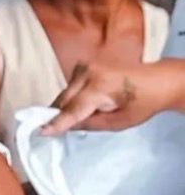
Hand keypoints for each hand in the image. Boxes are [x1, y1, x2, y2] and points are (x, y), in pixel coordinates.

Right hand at [40, 58, 184, 134]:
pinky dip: (73, 96)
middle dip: (60, 113)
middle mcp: (88, 71)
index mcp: (100, 86)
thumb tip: (67, 126)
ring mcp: (84, 64)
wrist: (154, 81)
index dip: (57, 121)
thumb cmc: (141, 104)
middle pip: (65, 98)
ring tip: (85, 114)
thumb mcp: (119, 122)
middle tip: (55, 129)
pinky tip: (86, 102)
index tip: (41, 131)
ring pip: (66, 91)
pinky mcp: (82, 64)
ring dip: (67, 105)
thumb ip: (91, 124)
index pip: (74, 108)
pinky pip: (70, 85)